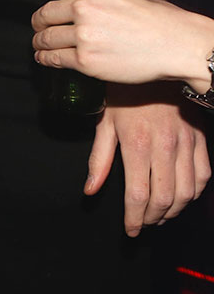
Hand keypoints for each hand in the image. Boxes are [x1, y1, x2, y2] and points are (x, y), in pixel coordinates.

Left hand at [0, 0, 213, 88]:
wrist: (176, 44)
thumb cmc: (148, 19)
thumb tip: (61, 7)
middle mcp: (84, 7)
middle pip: (40, 16)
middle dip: (38, 25)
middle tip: (43, 30)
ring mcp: (84, 34)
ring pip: (44, 39)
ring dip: (40, 45)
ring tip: (44, 47)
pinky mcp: (86, 60)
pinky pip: (53, 60)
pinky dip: (48, 61)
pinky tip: (51, 60)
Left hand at [86, 84, 209, 236]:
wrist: (155, 63)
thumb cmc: (125, 92)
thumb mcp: (105, 123)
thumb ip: (98, 160)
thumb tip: (90, 190)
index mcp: (137, 144)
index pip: (138, 195)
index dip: (134, 218)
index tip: (130, 230)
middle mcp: (165, 148)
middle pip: (164, 199)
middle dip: (152, 218)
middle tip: (143, 223)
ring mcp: (187, 144)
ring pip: (187, 192)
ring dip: (174, 210)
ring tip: (159, 215)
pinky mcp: (200, 139)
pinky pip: (204, 175)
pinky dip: (194, 193)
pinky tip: (182, 196)